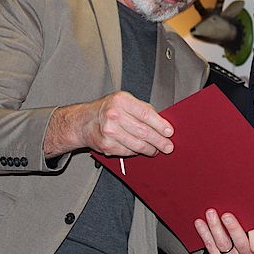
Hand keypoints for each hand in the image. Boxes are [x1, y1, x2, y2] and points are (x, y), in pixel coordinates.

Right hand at [44, 91, 173, 157]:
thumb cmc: (108, 109)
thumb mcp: (125, 101)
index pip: (146, 114)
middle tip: (168, 146)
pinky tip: (141, 149)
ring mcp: (109, 131)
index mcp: (122, 100)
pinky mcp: (106, 145)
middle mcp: (114, 115)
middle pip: (144, 132)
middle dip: (159, 141)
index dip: (160, 125)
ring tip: (156, 150)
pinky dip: (137, 152)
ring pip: (137, 144)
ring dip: (150, 149)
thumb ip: (143, 109)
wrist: (84, 121)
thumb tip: (163, 123)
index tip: (169, 132)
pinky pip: (128, 151)